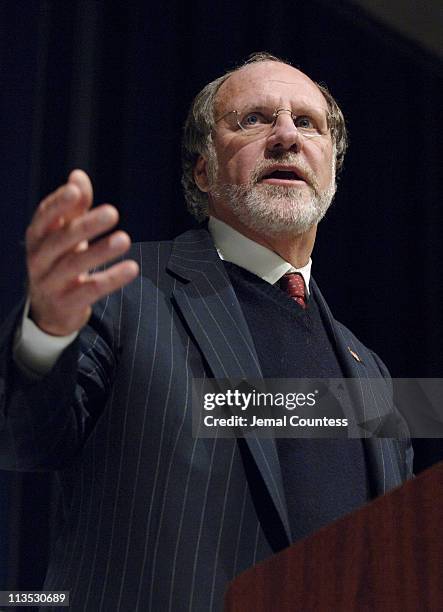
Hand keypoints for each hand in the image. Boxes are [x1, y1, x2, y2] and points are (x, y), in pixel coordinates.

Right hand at [26, 169, 138, 335]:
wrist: (50, 309)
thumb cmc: (60, 261)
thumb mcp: (64, 234)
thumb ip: (73, 207)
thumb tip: (78, 176)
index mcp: (38, 237)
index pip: (44, 217)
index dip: (58, 204)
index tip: (75, 191)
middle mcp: (39, 259)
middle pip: (61, 240)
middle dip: (86, 225)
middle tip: (112, 213)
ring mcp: (50, 283)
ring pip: (74, 265)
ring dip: (100, 252)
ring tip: (125, 240)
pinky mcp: (66, 304)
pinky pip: (89, 290)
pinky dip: (111, 279)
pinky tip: (131, 268)